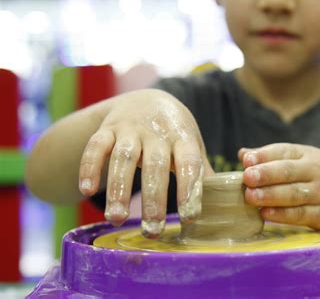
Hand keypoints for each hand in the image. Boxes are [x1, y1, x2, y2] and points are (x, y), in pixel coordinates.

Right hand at [78, 89, 212, 236]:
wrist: (147, 98)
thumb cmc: (173, 131)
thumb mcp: (190, 144)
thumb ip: (201, 170)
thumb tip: (223, 201)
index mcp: (182, 136)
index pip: (189, 163)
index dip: (190, 189)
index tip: (190, 217)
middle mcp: (156, 131)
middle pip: (155, 164)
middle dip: (154, 198)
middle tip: (153, 230)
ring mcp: (130, 128)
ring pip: (123, 157)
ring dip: (119, 188)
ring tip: (117, 218)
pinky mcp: (107, 129)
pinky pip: (95, 146)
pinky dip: (89, 166)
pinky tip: (87, 190)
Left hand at [239, 143, 319, 229]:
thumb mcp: (301, 158)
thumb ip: (272, 157)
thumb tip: (243, 154)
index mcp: (306, 154)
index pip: (284, 151)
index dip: (264, 156)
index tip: (246, 160)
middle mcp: (315, 171)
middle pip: (288, 172)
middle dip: (266, 175)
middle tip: (247, 178)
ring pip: (294, 194)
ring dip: (271, 196)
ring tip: (251, 197)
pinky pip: (301, 215)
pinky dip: (283, 215)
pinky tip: (266, 214)